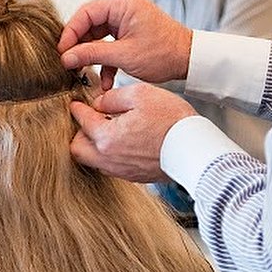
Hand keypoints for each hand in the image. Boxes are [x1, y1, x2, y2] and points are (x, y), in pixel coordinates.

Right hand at [58, 0, 192, 89]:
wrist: (190, 61)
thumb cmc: (164, 54)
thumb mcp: (124, 56)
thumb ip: (92, 54)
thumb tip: (65, 57)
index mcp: (123, 4)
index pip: (86, 12)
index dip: (70, 32)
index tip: (61, 51)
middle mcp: (123, 7)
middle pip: (90, 23)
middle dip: (79, 46)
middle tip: (68, 63)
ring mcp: (127, 19)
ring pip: (98, 35)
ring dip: (92, 56)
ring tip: (81, 72)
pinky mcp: (130, 32)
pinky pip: (110, 43)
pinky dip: (106, 60)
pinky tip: (104, 80)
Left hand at [69, 84, 197, 181]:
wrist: (195, 149)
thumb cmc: (172, 121)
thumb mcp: (140, 94)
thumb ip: (112, 98)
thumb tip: (99, 103)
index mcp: (107, 137)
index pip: (82, 121)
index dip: (78, 109)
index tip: (76, 105)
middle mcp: (109, 159)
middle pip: (78, 149)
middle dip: (79, 133)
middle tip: (89, 120)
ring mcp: (122, 171)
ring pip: (94, 161)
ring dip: (94, 146)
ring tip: (106, 130)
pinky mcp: (134, 177)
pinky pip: (111, 167)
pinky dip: (109, 155)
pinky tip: (122, 143)